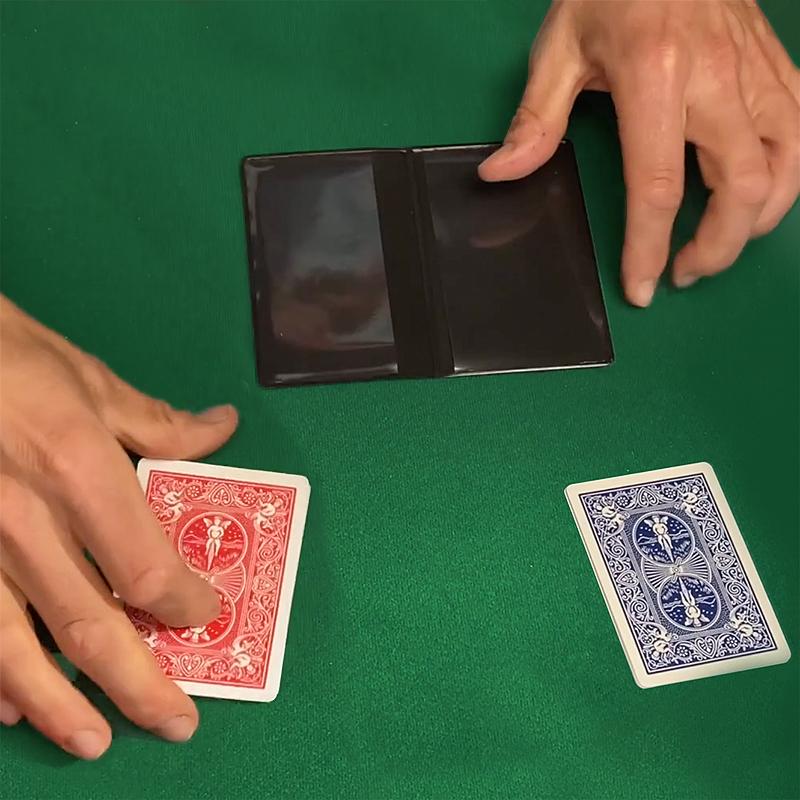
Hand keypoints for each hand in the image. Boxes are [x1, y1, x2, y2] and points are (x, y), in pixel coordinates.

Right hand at [0, 296, 237, 757]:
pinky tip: (9, 706)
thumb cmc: (5, 356)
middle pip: (91, 626)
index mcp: (76, 469)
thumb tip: (221, 431)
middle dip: (139, 683)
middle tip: (177, 721)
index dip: (185, 601)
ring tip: (96, 742)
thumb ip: (159, 423)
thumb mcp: (89, 380)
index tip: (207, 614)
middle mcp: (22, 521)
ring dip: (60, 706)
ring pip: (18, 650)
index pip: (147, 566)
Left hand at [479, 0, 799, 305]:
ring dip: (755, 222)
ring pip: (785, 169)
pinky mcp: (778, 68)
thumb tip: (501, 173)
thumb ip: (535, 117)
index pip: (658, 187)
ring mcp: (757, 74)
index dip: (650, 248)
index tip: (642, 288)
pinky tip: (756, 198)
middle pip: (740, 189)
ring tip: (716, 244)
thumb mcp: (560, 46)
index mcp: (655, 78)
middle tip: (683, 272)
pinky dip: (786, 180)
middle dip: (716, 249)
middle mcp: (718, 81)